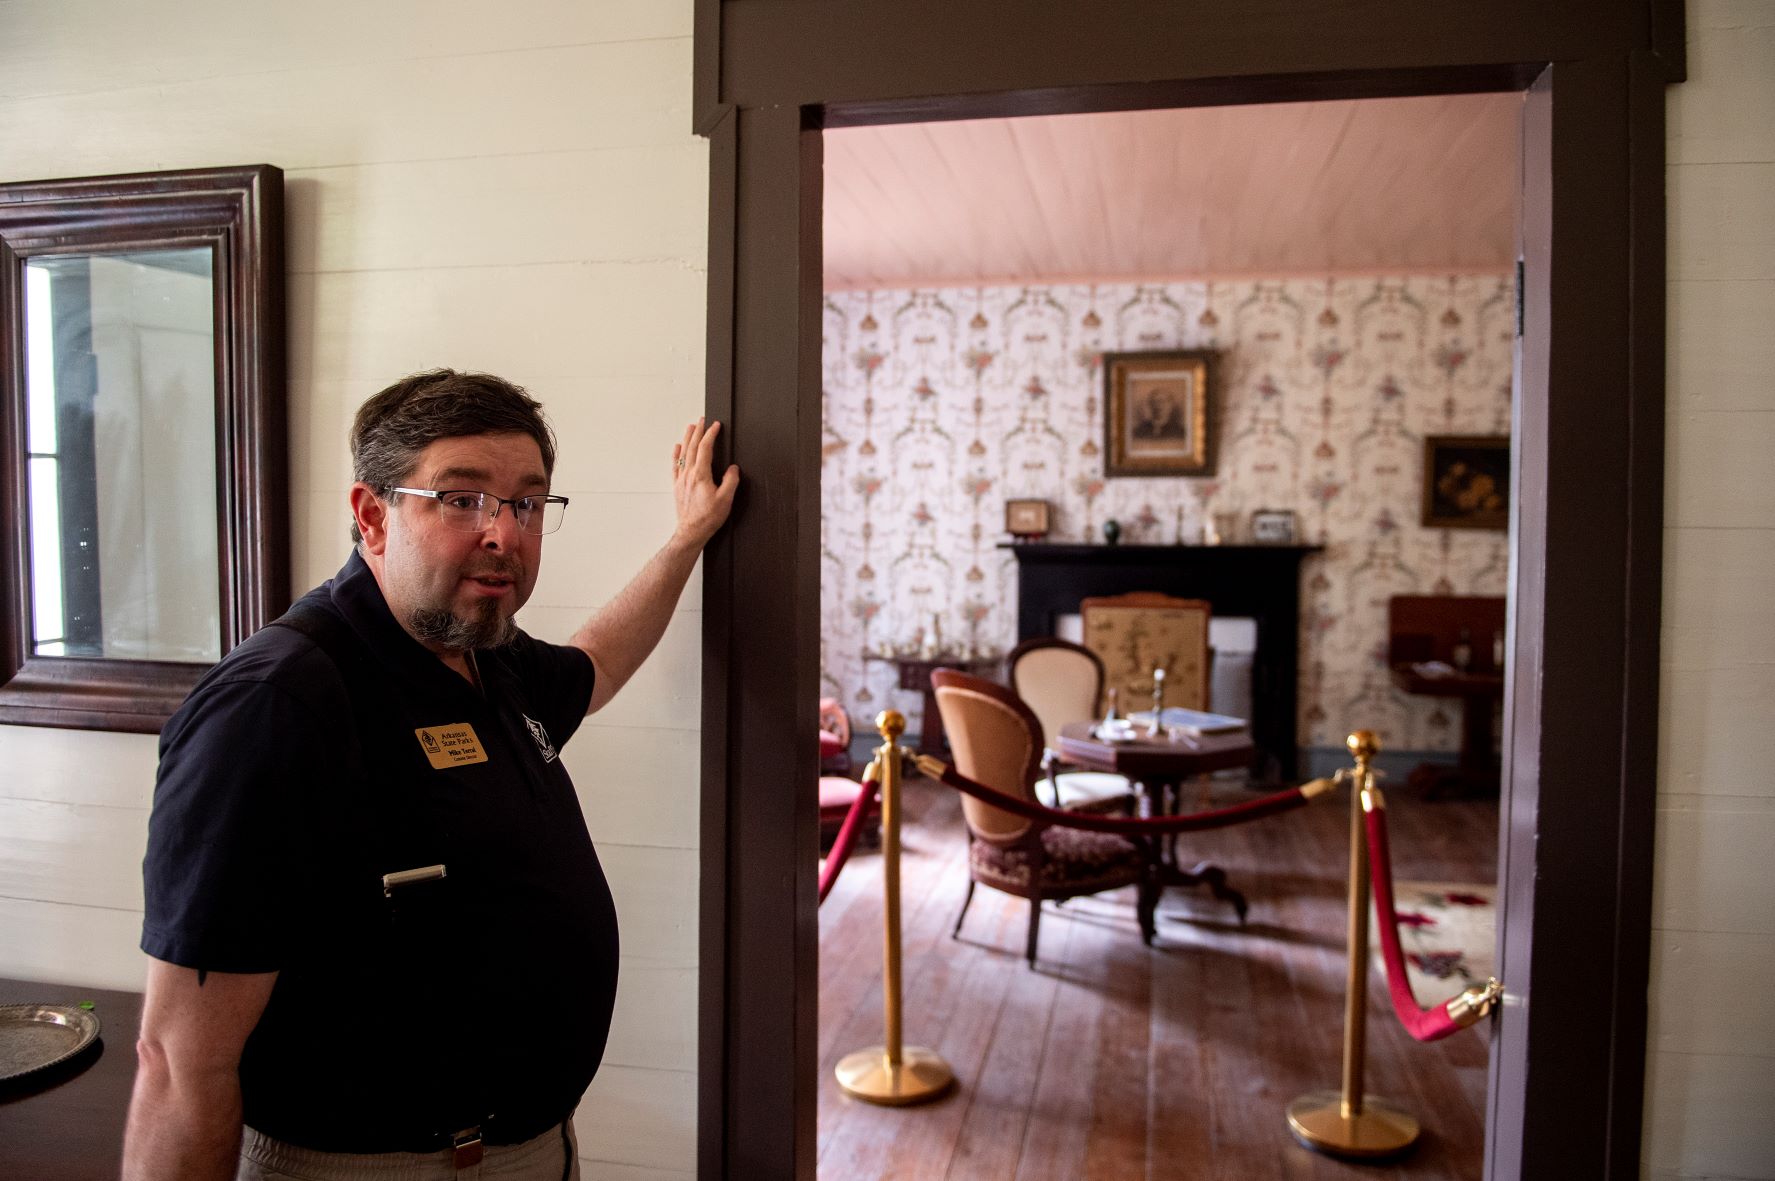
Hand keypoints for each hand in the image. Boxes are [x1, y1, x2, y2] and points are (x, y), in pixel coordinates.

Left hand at [671, 417, 739, 548]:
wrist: (691, 532)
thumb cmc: (708, 518)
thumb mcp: (726, 500)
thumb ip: (730, 481)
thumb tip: (732, 469)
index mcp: (701, 475)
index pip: (705, 448)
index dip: (711, 434)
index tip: (715, 425)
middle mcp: (688, 475)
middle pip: (692, 447)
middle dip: (698, 431)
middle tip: (702, 420)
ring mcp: (681, 480)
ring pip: (683, 453)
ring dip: (687, 438)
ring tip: (690, 427)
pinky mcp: (677, 486)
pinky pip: (675, 465)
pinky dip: (676, 454)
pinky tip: (677, 448)